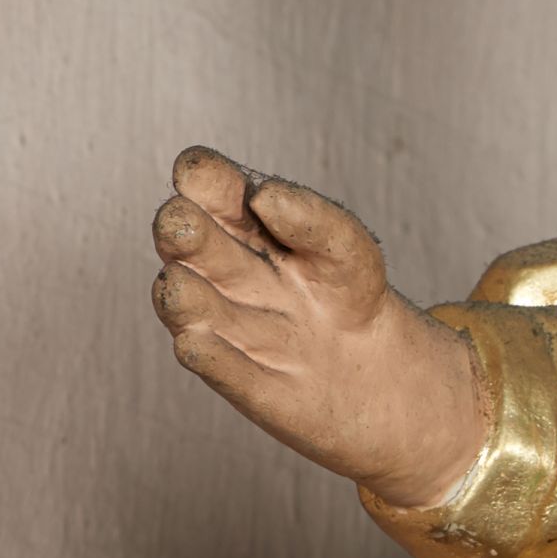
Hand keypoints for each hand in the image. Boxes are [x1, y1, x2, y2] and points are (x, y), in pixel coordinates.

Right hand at [150, 148, 488, 510]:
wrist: (378, 370)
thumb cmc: (350, 292)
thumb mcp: (349, 248)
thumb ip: (313, 217)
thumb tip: (264, 196)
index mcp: (239, 219)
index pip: (204, 182)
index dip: (206, 178)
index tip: (243, 192)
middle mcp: (219, 267)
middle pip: (181, 236)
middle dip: (178, 228)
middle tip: (184, 226)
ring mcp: (226, 324)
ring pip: (185, 303)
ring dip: (180, 294)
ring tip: (181, 285)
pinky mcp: (244, 380)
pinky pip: (218, 366)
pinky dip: (207, 355)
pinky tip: (196, 343)